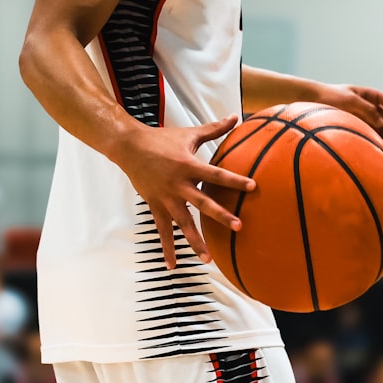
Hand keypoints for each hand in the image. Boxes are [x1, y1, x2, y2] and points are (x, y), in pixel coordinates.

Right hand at [113, 116, 255, 268]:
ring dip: (195, 241)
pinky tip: (173, 266)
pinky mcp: (156, 207)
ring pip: (183, 224)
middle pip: (202, 203)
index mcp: (188, 166)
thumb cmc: (162, 139)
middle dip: (220, 215)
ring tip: (209, 259)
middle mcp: (178, 185)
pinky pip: (163, 232)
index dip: (234, 180)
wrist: (130, 148)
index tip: (252, 187)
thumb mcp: (190, 134)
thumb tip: (236, 116)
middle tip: (238, 226)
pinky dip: (167, 249)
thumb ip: (215, 129)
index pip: (216, 174)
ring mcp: (166, 199)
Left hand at [319, 84, 382, 143]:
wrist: (312, 101)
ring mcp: (364, 120)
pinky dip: (375, 142)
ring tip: (382, 147)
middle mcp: (371, 108)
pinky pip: (370, 136)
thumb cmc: (330, 96)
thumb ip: (368, 110)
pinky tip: (374, 149)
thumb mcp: (351, 100)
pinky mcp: (357, 129)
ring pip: (382, 130)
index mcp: (372, 96)